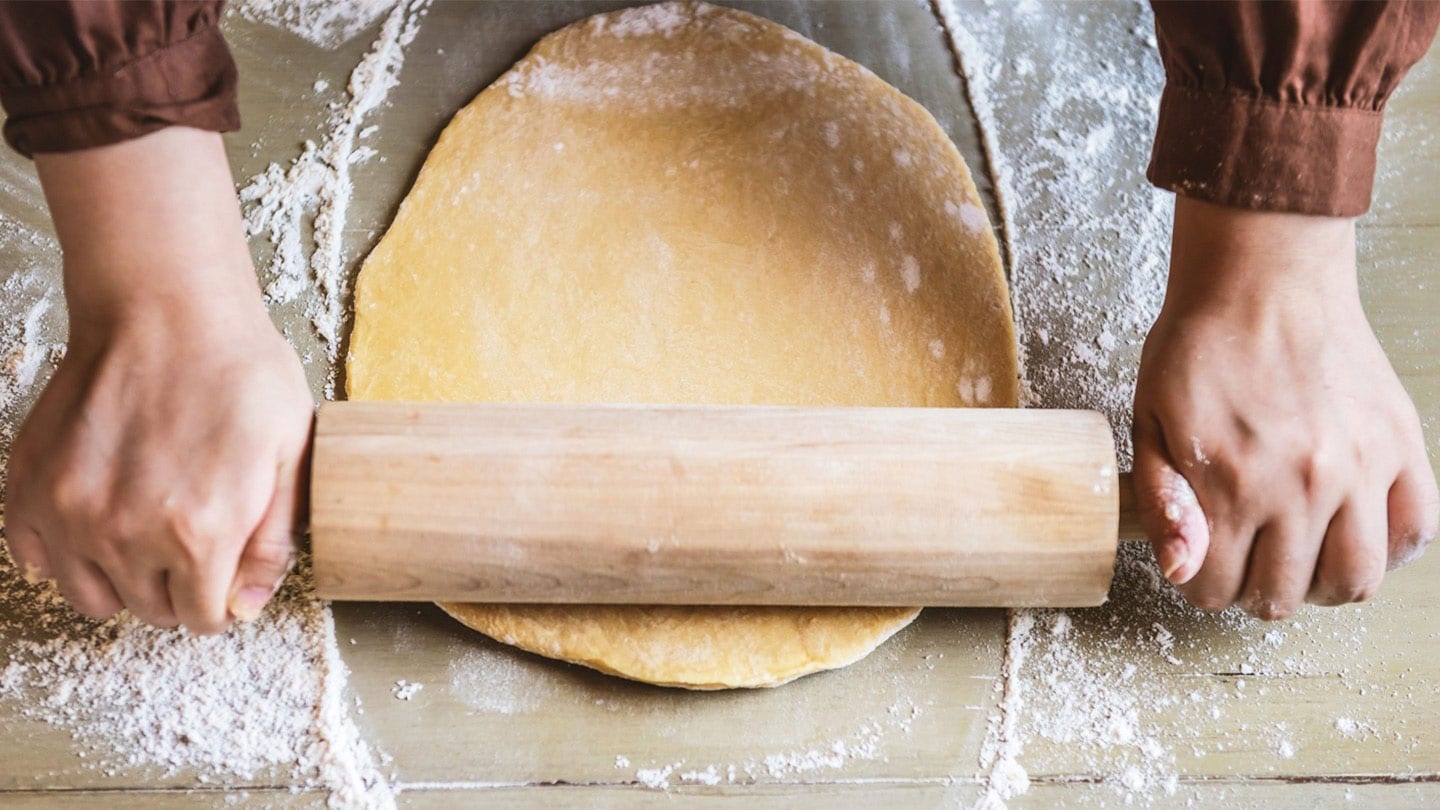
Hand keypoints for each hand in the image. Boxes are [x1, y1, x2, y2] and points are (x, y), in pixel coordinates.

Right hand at [2, 128, 313, 632]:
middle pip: (150, 609)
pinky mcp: (30, 486)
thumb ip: (272, 540)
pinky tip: (98, 517)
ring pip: (92, 595)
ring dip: (122, 578)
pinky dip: (65, 550)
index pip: (203, 618)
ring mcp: (69, 513)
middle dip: (177, 588)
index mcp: (199, 533)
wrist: (166, 309)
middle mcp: (126, 533)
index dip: (221, 599)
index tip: (224, 573)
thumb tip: (247, 603)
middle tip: (192, 543)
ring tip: (147, 534)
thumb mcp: (290, 453)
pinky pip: (37, 557)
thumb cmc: (239, 371)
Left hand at [1132, 197, 1437, 618]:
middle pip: (1284, 597)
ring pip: (1356, 581)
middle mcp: (1304, 486)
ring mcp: (1361, 468)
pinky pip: (1415, 531)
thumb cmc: (1198, 345)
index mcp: (1233, 484)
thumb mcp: (1149, 422)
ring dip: (1321, 585)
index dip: (1198, 581)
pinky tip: (1351, 533)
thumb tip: (1182, 569)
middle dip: (1251, 589)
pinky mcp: (1401, 446)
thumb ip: (1163, 503)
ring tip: (1298, 557)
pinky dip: (1388, 550)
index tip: (1199, 556)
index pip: (1215, 588)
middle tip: (1244, 556)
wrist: (1263, 278)